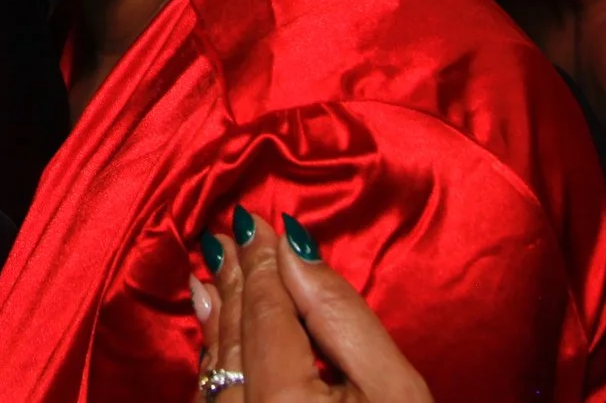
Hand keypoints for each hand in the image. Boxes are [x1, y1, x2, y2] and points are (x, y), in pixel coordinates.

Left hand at [191, 208, 432, 402]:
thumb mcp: (396, 389)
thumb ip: (343, 318)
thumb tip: (294, 248)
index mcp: (283, 402)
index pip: (266, 314)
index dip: (261, 264)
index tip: (250, 221)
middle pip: (236, 338)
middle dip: (234, 284)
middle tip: (227, 237)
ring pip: (215, 372)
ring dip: (217, 322)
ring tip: (209, 279)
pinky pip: (216, 402)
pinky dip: (213, 365)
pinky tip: (210, 345)